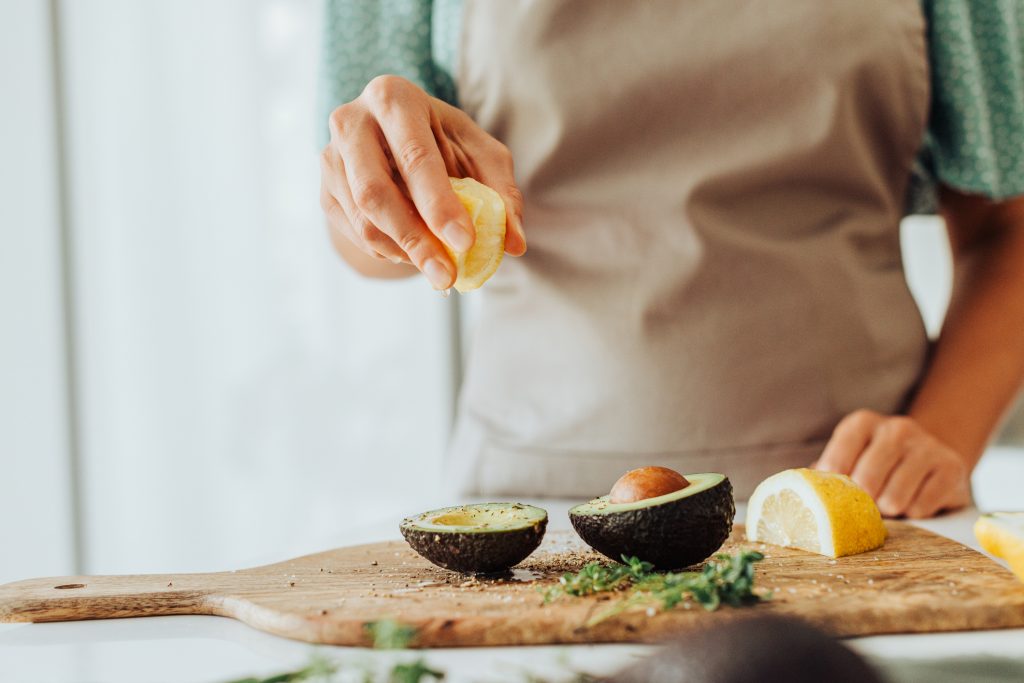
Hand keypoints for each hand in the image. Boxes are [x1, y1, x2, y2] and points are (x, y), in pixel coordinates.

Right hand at [320, 75, 526, 288]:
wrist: (396, 137)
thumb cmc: (445, 143)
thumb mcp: (481, 155)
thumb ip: (501, 193)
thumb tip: (514, 243)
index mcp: (393, 98)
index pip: (416, 157)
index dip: (440, 205)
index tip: (466, 244)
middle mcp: (351, 121)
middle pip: (375, 193)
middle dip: (415, 240)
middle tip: (447, 277)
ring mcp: (330, 157)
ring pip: (363, 220)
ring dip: (404, 253)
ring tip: (439, 268)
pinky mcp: (325, 190)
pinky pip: (355, 234)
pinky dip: (389, 252)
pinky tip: (415, 252)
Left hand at [814, 410, 971, 517]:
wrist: (931, 457)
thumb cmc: (878, 464)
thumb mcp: (851, 459)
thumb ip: (827, 473)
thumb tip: (800, 491)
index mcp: (863, 423)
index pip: (837, 457)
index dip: (835, 483)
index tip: (835, 496)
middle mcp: (896, 428)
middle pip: (866, 480)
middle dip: (863, 501)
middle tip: (867, 505)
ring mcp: (927, 446)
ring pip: (894, 497)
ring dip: (890, 509)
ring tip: (891, 501)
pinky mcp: (952, 468)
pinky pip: (922, 506)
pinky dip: (915, 513)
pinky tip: (915, 502)